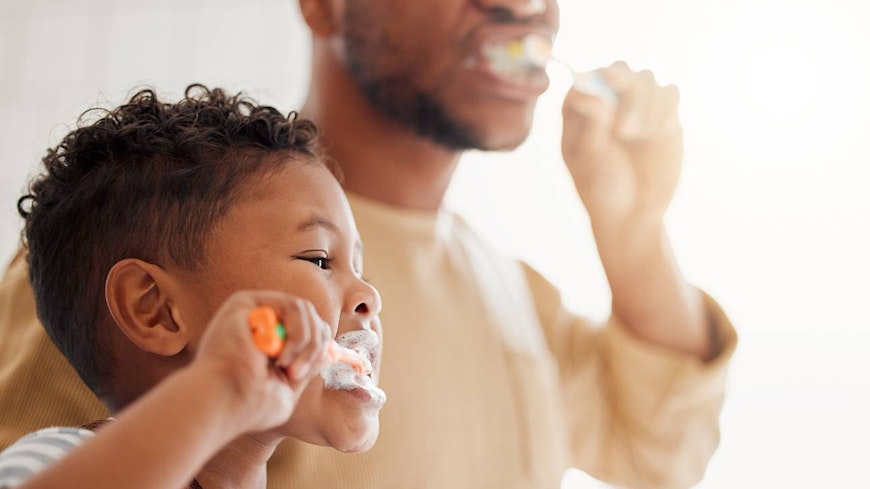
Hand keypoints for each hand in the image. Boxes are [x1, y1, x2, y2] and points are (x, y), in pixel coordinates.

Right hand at [192, 290, 331, 434]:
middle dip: (315, 345)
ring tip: (288, 366)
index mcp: (269, 341)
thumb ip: (307, 368)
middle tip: (297, 373)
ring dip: (306, 341)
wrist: (223, 402)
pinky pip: (291, 305)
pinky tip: (279, 355)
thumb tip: (329, 353)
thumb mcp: (287, 387)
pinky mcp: (246, 302)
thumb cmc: (249, 405)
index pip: (310, 328)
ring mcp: (254, 310)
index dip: (319, 345)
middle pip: (310, 316)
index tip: (305, 373)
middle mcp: (261, 322)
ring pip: (304, 309)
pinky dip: (296, 332)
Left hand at [561, 61, 682, 230]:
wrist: (633, 213)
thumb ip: (589, 127)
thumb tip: (587, 94)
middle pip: (620, 70)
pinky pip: (670, 93)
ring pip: (647, 79)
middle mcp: (609, 100)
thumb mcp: (587, 161)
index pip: (586, 76)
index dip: (595, 80)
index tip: (604, 96)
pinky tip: (656, 133)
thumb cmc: (599, 188)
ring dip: (643, 106)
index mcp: (581, 108)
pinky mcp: (665, 115)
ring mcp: (638, 105)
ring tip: (634, 138)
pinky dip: (665, 109)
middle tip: (623, 130)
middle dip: (624, 89)